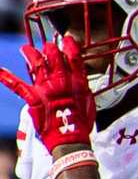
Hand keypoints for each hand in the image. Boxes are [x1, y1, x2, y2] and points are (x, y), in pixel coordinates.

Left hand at [0, 36, 97, 156]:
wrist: (71, 139)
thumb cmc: (82, 124)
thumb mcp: (89, 102)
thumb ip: (83, 88)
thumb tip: (80, 80)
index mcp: (78, 82)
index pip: (74, 57)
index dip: (69, 46)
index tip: (66, 40)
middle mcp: (62, 81)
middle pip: (54, 56)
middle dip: (49, 49)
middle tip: (47, 47)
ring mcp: (46, 89)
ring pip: (37, 64)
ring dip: (31, 54)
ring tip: (26, 49)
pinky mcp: (33, 99)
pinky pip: (17, 85)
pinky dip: (6, 77)